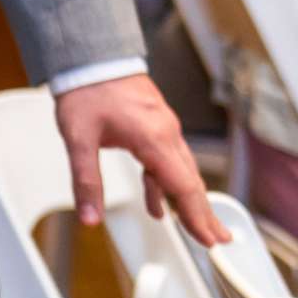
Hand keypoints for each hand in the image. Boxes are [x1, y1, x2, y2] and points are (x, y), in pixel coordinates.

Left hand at [53, 74, 227, 246]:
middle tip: (218, 241)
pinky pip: (169, 161)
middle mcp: (167, 134)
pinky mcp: (157, 126)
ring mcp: (164, 129)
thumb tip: (89, 217)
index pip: (183, 186)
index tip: (209, 239)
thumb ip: (86, 181)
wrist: (92, 57)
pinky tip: (158, 203)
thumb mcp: (79, 140)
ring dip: (190, 201)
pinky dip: (167, 185)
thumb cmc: (88, 91)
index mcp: (154, 138)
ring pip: (183, 171)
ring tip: (196, 226)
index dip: (197, 217)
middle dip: (205, 214)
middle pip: (192, 181)